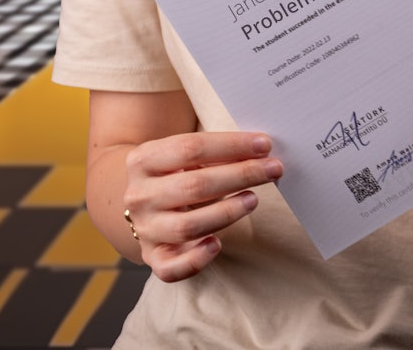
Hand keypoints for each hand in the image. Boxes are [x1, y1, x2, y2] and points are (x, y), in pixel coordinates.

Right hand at [122, 131, 282, 281]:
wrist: (143, 201)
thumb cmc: (176, 171)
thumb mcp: (184, 154)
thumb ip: (214, 150)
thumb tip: (261, 149)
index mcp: (143, 160)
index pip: (190, 148)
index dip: (231, 145)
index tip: (265, 144)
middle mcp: (140, 195)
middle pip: (194, 185)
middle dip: (240, 175)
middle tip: (273, 169)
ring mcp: (144, 229)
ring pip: (187, 226)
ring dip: (226, 213)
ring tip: (254, 199)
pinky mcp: (152, 258)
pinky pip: (170, 268)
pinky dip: (195, 260)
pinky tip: (217, 244)